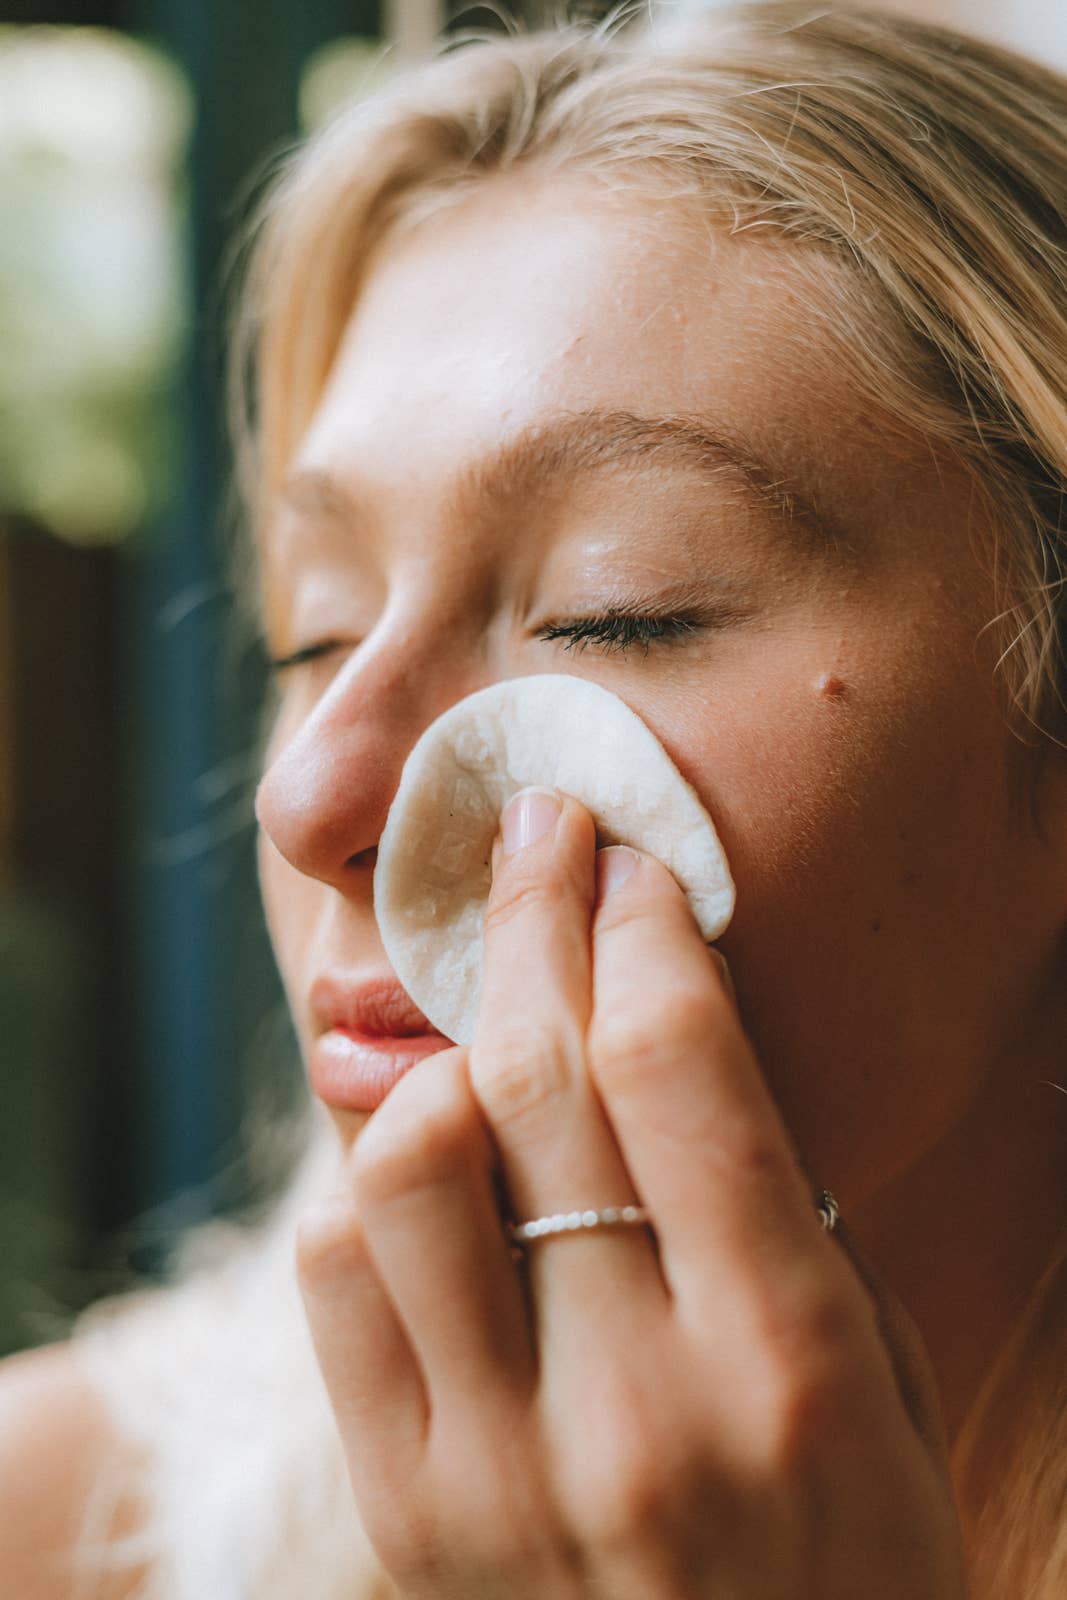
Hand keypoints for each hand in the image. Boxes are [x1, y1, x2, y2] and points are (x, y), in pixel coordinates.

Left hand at [296, 788, 966, 1597]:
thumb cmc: (853, 1568)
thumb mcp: (873, 1385)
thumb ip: (770, 1221)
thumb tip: (662, 1041)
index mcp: (781, 1361)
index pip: (676, 1064)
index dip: (642, 925)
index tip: (627, 859)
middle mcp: (631, 1403)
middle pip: (539, 1075)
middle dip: (534, 912)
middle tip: (537, 834)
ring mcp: (495, 1464)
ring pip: (406, 1160)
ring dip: (445, 1054)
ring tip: (487, 1021)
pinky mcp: (404, 1511)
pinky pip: (334, 1278)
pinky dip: (370, 1185)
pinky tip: (431, 1168)